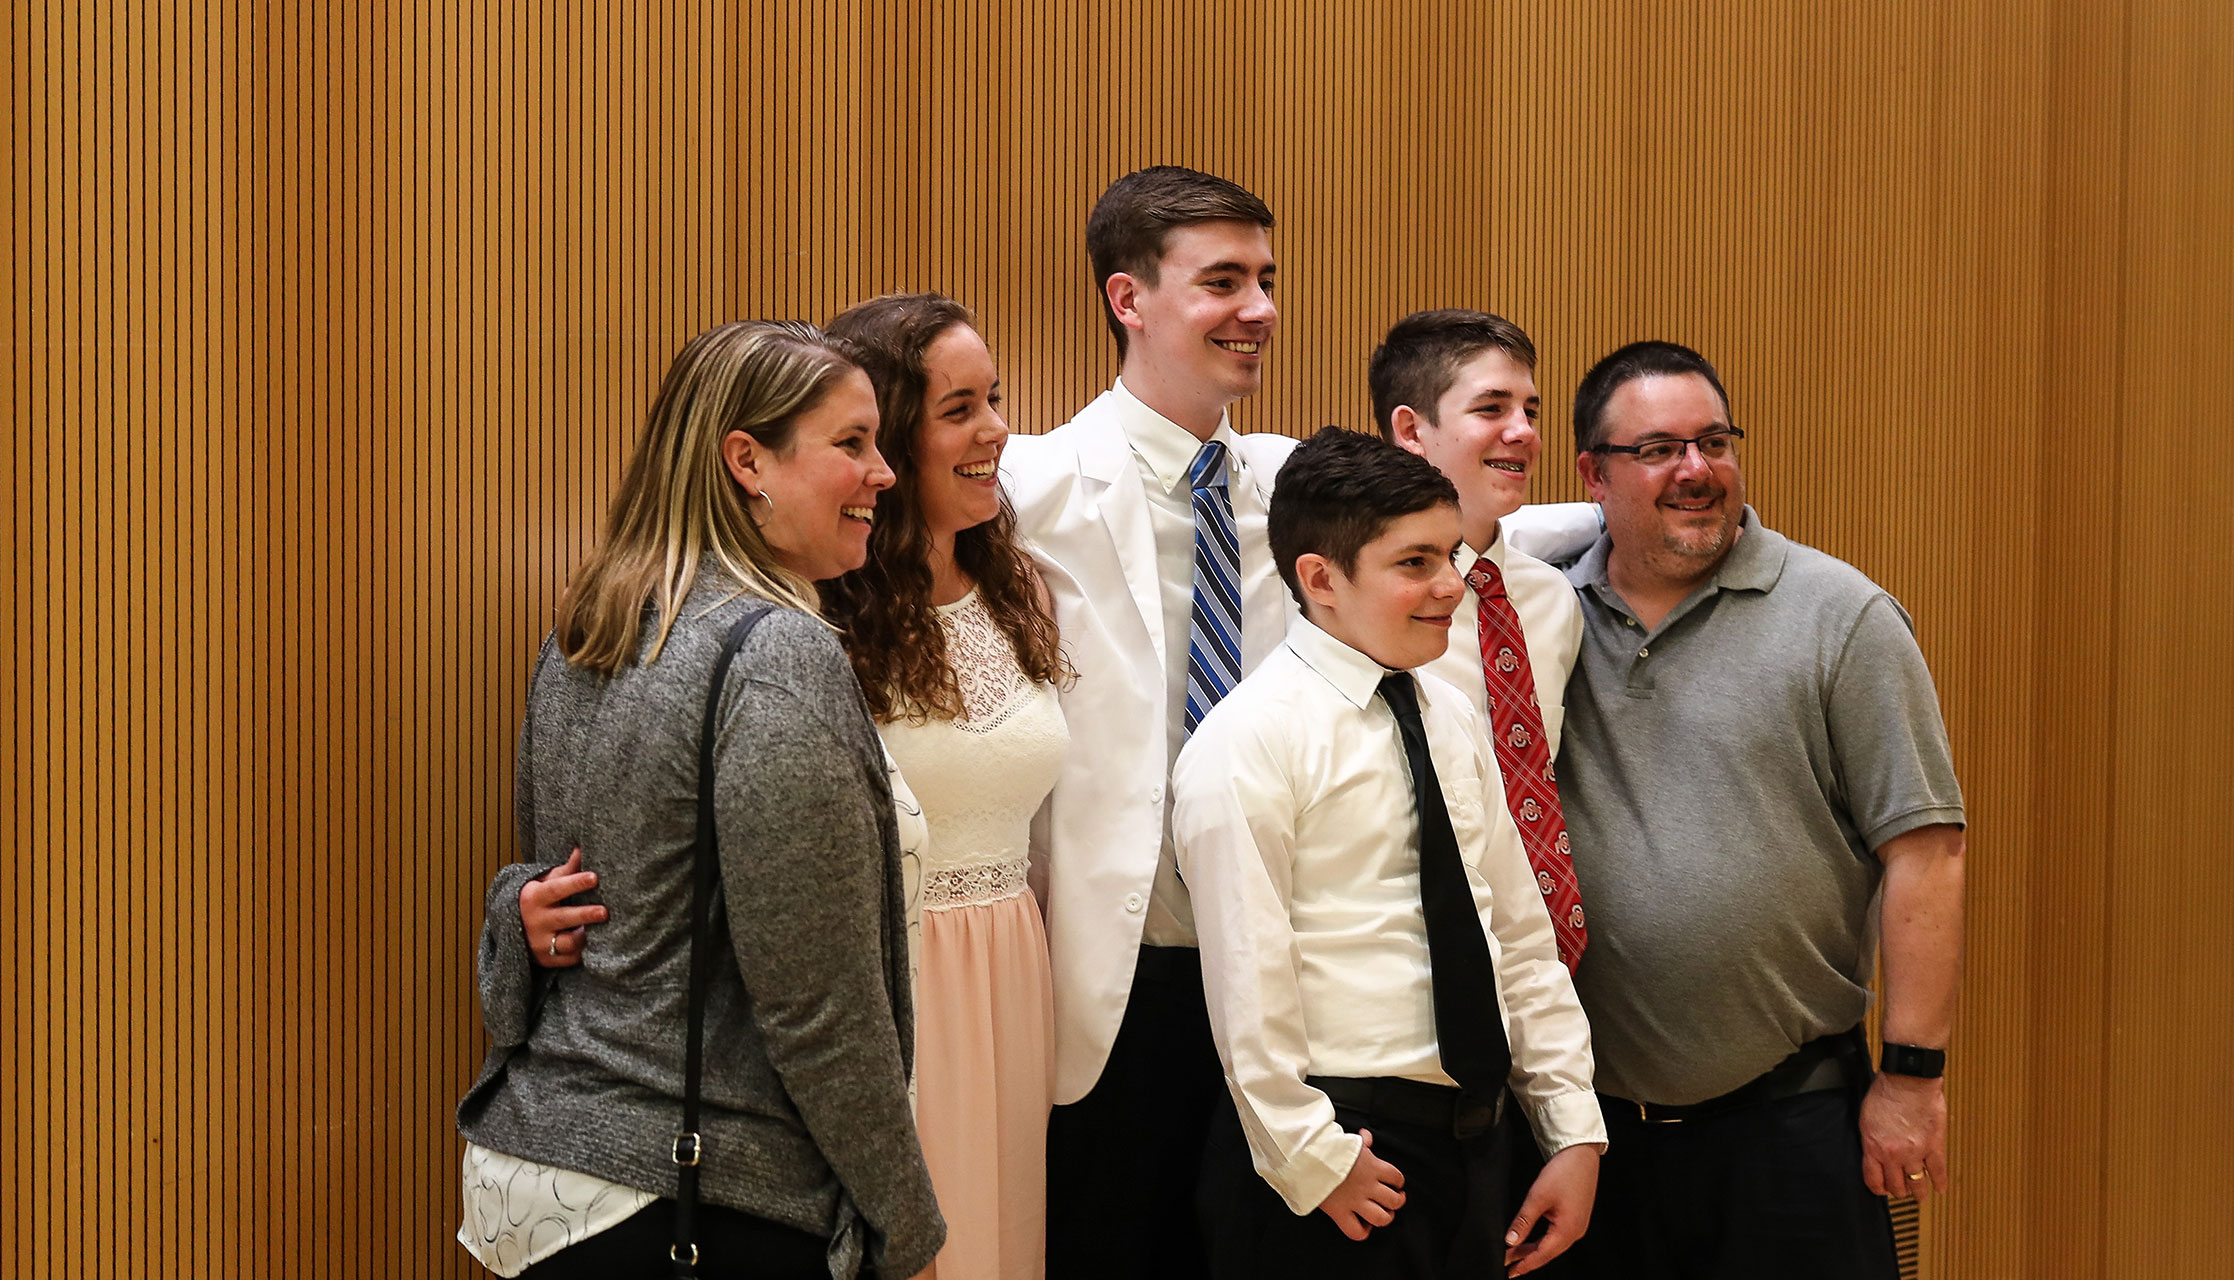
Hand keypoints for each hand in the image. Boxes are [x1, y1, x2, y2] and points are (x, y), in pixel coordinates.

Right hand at [521, 848, 606, 968]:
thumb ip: (567, 869)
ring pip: (568, 943)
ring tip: (602, 930)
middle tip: (605, 911)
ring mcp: (540, 943)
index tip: (595, 877)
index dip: (576, 883)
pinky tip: (596, 945)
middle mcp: (535, 921)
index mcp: (534, 897)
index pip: (557, 889)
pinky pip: (570, 959)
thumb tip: (582, 847)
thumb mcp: (547, 882)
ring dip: (585, 937)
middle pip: (564, 918)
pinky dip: (582, 952)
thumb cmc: (540, 900)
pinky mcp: (547, 960)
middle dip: (585, 914)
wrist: (514, 928)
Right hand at [1317, 1129, 1406, 1240]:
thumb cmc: (1329, 1147)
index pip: (1397, 1177)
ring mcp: (1355, 1201)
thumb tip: (1366, 1136)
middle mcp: (1368, 1186)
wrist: (1309, 1156)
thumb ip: (1362, 1141)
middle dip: (1396, 1202)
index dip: (1398, 1182)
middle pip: (1394, 1201)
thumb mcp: (1350, 1141)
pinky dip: (1362, 1231)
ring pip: (1381, 1218)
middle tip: (1393, 1200)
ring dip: (1385, 1218)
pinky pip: (1356, 1231)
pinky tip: (1363, 1225)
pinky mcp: (1340, 1212)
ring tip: (1382, 1214)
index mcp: (1373, 1167)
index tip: (1395, 1184)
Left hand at [1505, 1142, 1599, 1274]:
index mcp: (1568, 1230)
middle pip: (1547, 1252)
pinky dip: (1542, 1239)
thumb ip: (1523, 1222)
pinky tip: (1530, 1239)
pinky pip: (1556, 1235)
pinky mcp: (1576, 1217)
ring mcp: (1577, 1225)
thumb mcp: (1537, 1197)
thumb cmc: (1564, 1173)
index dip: (1524, 1265)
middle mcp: (1575, 1231)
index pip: (1541, 1256)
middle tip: (1508, 1263)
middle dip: (1526, 1258)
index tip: (1509, 1272)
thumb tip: (1510, 1241)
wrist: (1580, 1154)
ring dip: (1533, 1248)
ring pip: (1551, 1244)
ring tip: (1514, 1252)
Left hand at [1860, 1072, 1946, 1199]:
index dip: (1878, 1188)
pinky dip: (1940, 1182)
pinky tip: (1940, 1189)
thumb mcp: (1866, 1118)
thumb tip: (1874, 1153)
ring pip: (1916, 1183)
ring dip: (1917, 1191)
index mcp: (1873, 1146)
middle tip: (1901, 1190)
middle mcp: (1893, 1154)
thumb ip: (1871, 1139)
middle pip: (1896, 1185)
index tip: (1882, 1190)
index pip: (1873, 1180)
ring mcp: (1915, 1152)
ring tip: (1918, 1195)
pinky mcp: (1934, 1146)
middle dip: (1897, 1190)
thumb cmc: (1886, 1092)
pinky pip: (1938, 1171)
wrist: (1908, 1080)